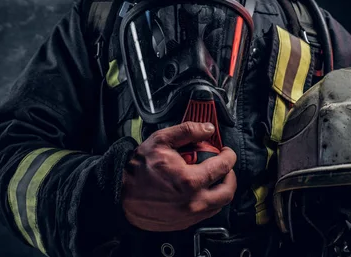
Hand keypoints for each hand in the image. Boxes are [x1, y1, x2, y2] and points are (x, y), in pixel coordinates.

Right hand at [121, 121, 236, 231]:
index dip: (229, 156)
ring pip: (218, 205)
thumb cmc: (136, 170)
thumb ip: (187, 131)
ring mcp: (189, 215)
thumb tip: (207, 128)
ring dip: (220, 190)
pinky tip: (199, 190)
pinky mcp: (183, 223)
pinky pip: (205, 213)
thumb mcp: (160, 141)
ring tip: (212, 178)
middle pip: (227, 191)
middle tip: (224, 166)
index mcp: (190, 180)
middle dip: (230, 176)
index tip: (226, 152)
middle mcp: (193, 202)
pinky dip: (208, 201)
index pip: (223, 167)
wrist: (120, 194)